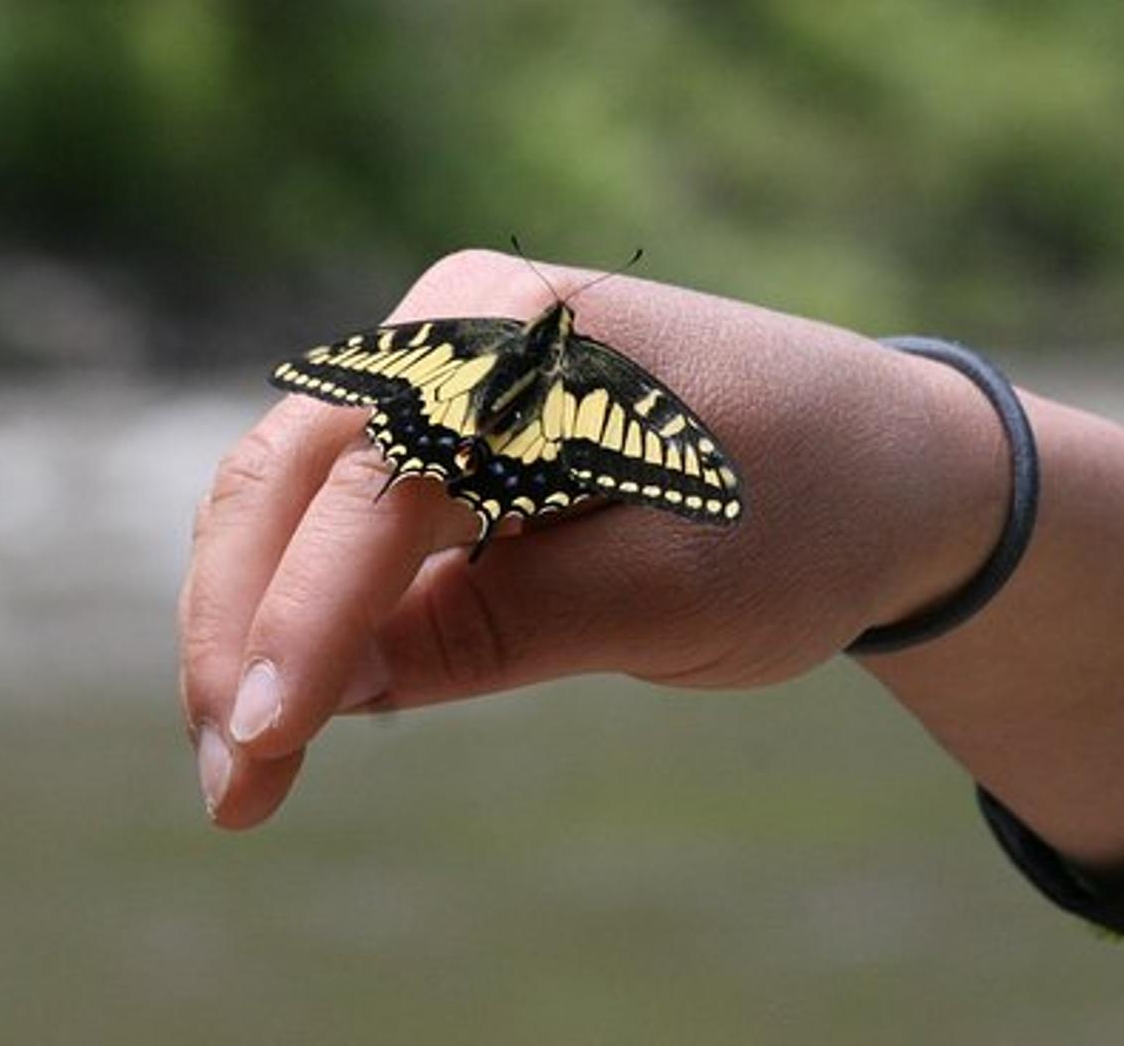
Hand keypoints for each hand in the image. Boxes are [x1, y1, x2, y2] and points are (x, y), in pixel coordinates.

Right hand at [178, 249, 1007, 827]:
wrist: (889, 468)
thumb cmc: (805, 512)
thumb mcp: (674, 591)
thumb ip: (501, 629)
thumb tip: (330, 691)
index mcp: (516, 330)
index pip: (374, 482)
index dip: (302, 618)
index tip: (262, 742)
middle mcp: (452, 332)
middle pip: (289, 476)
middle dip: (241, 634)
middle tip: (234, 792)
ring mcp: (436, 379)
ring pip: (286, 500)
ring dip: (249, 632)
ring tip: (246, 779)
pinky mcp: (439, 442)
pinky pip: (334, 521)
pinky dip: (299, 613)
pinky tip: (294, 713)